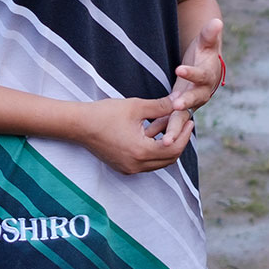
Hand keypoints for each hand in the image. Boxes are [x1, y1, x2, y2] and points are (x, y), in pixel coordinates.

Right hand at [75, 97, 189, 173]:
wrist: (78, 125)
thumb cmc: (105, 114)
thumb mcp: (136, 106)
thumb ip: (161, 105)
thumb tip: (181, 99)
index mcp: (141, 151)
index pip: (173, 148)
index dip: (185, 135)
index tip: (190, 121)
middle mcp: (136, 165)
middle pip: (168, 158)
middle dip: (179, 141)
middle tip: (184, 124)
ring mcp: (128, 168)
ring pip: (158, 161)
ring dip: (166, 144)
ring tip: (167, 123)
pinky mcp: (123, 166)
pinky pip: (146, 161)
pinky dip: (153, 148)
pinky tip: (153, 130)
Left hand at [165, 18, 225, 145]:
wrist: (208, 67)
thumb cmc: (206, 52)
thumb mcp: (207, 42)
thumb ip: (210, 34)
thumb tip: (217, 21)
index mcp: (207, 77)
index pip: (200, 75)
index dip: (191, 72)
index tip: (179, 69)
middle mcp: (201, 93)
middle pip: (193, 102)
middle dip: (184, 107)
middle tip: (175, 108)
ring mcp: (191, 103)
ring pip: (182, 118)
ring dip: (174, 128)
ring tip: (164, 140)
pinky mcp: (181, 110)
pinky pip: (171, 121)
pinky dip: (162, 129)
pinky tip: (150, 137)